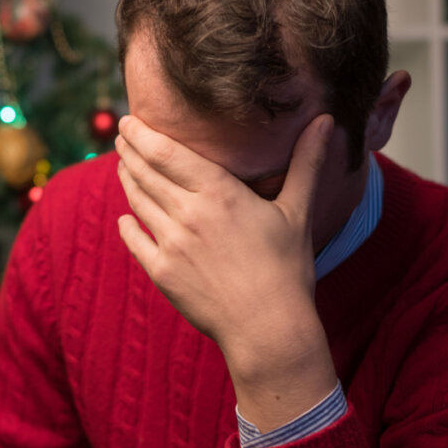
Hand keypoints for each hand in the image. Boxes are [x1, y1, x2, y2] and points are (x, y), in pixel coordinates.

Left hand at [115, 113, 337, 429]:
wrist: (268, 328)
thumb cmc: (288, 269)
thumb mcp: (297, 211)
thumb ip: (306, 162)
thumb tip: (325, 120)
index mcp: (219, 193)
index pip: (167, 152)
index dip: (143, 134)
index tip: (130, 121)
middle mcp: (188, 214)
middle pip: (145, 172)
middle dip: (129, 150)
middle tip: (121, 135)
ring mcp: (170, 244)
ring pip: (138, 202)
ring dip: (127, 180)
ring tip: (123, 166)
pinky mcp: (161, 273)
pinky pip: (135, 241)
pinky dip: (127, 225)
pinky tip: (125, 217)